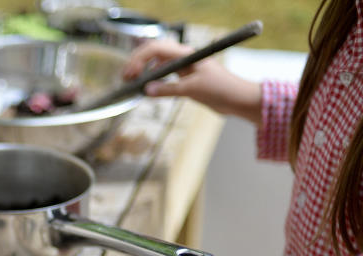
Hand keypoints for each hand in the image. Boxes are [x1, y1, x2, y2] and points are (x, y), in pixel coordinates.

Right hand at [123, 39, 262, 123]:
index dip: (140, 59)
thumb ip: (168, 90)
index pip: (156, 48)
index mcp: (186, 54)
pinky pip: (162, 76)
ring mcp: (182, 68)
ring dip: (143, 71)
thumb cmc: (221, 89)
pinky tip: (146, 90)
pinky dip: (151, 81)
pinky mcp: (183, 79)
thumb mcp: (193, 90)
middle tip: (125, 78)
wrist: (238, 99)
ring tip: (131, 83)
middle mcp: (182, 58)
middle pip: (153, 53)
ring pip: (156, 64)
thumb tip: (146, 90)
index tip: (130, 73)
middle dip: (137, 63)